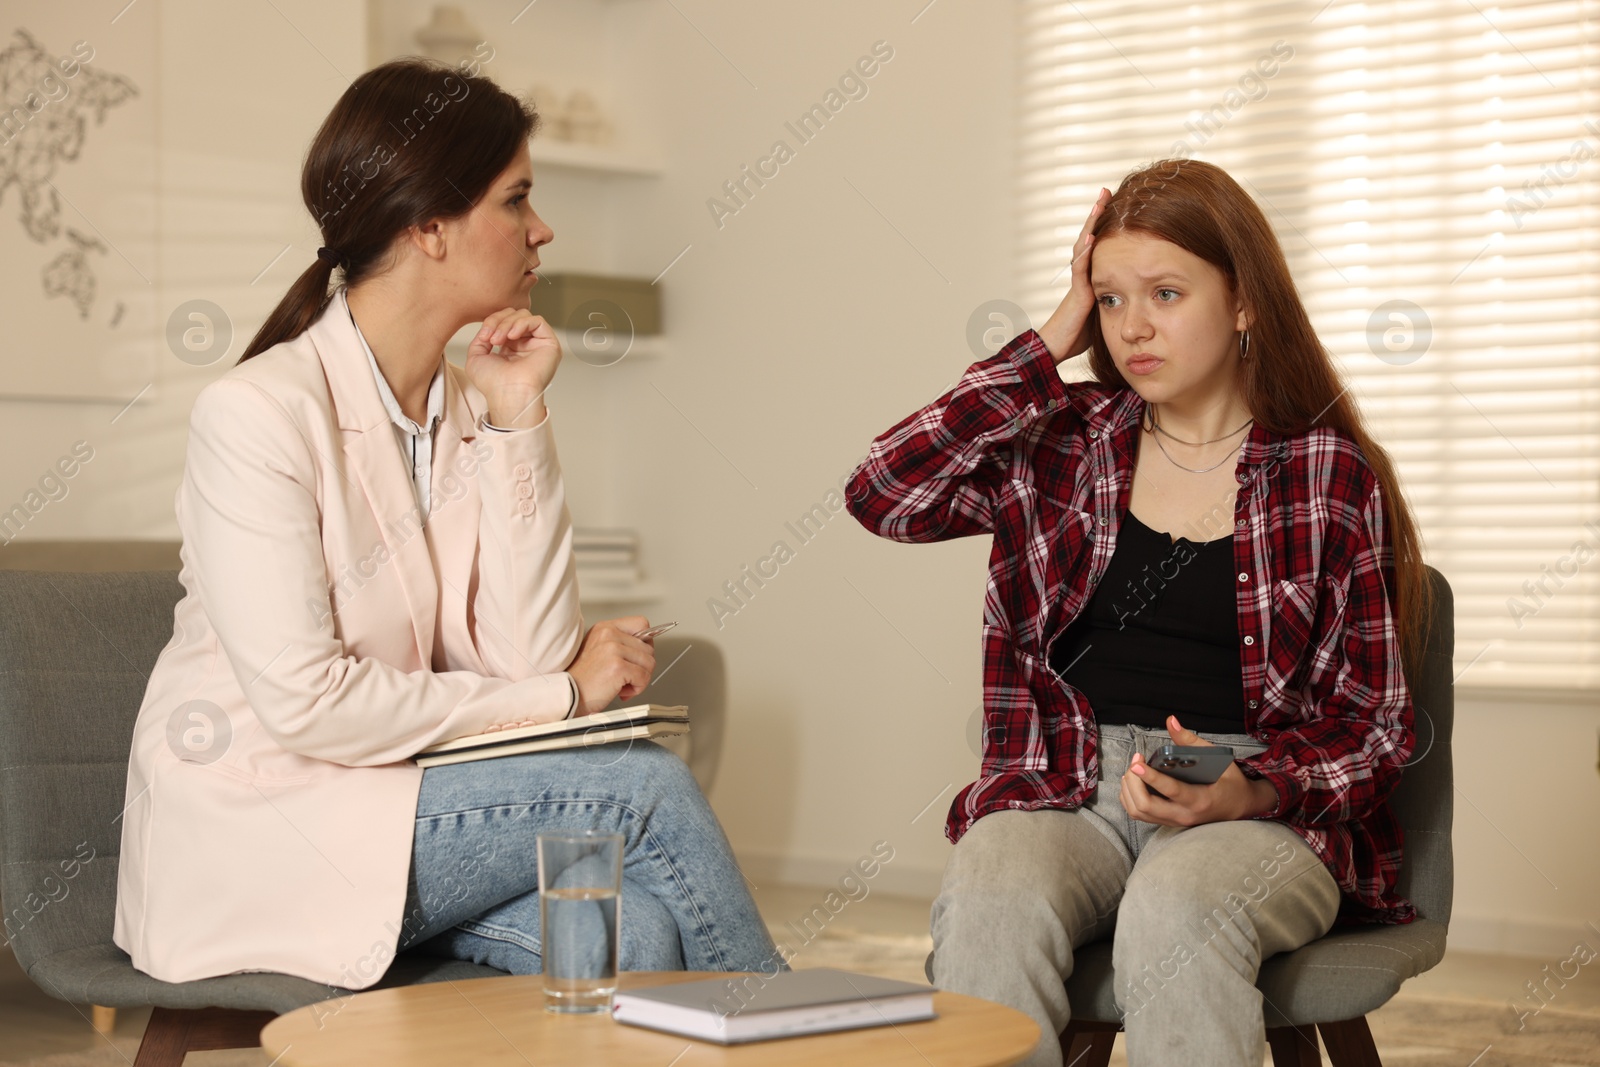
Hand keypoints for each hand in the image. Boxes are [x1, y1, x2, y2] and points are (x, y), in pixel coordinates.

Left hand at [464, 307, 560, 427]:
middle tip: (491, 339)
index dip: (491, 322)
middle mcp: (525, 344)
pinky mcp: (549, 344)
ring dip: (507, 323)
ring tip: (499, 340)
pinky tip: (512, 336)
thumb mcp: (476, 356)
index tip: (483, 337)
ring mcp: (537, 344)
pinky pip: (538, 321)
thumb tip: (488, 328)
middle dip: (498, 322)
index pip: (503, 320)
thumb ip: (481, 338)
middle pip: (513, 314)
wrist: (507, 394)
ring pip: (524, 315)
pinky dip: (522, 324)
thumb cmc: (493, 383)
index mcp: (510, 347)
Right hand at [566, 616, 657, 715]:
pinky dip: (637, 688)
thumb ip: (620, 644)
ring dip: (640, 679)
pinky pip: (644, 677)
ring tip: (622, 684)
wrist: (568, 696)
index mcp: (605, 628)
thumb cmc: (583, 679)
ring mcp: (613, 649)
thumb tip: (647, 647)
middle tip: (625, 677)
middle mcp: (609, 634)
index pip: (641, 623)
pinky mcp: (618, 666)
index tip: (639, 657)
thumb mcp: (599, 650)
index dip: (646, 643)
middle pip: (649, 647)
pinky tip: (621, 691)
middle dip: (642, 666)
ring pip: (649, 663)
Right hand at [1037, 187, 1110, 363]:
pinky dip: (1085, 251)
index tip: (1119, 204)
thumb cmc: (1078, 334)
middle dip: (1098, 214)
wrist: (1057, 347)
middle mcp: (1084, 273)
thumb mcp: (1105, 310)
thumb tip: (1141, 292)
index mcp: (1092, 275)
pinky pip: (1080, 267)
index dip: (1107, 224)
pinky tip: (1091, 236)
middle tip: (1105, 191)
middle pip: (1091, 237)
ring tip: (1099, 202)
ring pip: (1084, 246)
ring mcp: (1079, 280)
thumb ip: (1117, 297)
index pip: (1100, 244)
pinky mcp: (1077, 292)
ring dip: (1092, 223)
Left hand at [1119, 715, 1278, 826]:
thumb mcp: (1218, 758)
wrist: (1239, 807)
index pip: (1170, 790)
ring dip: (1128, 790)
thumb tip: (1171, 721)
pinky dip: (1130, 798)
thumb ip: (1191, 740)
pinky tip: (1133, 782)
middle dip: (1133, 782)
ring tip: (1133, 770)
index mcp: (1200, 799)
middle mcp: (1185, 814)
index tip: (1137, 764)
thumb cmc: (1229, 781)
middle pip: (1146, 806)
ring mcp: (1175, 821)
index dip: (1150, 777)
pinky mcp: (1168, 822)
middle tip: (1135, 762)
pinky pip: (1140, 814)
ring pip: (1139, 812)